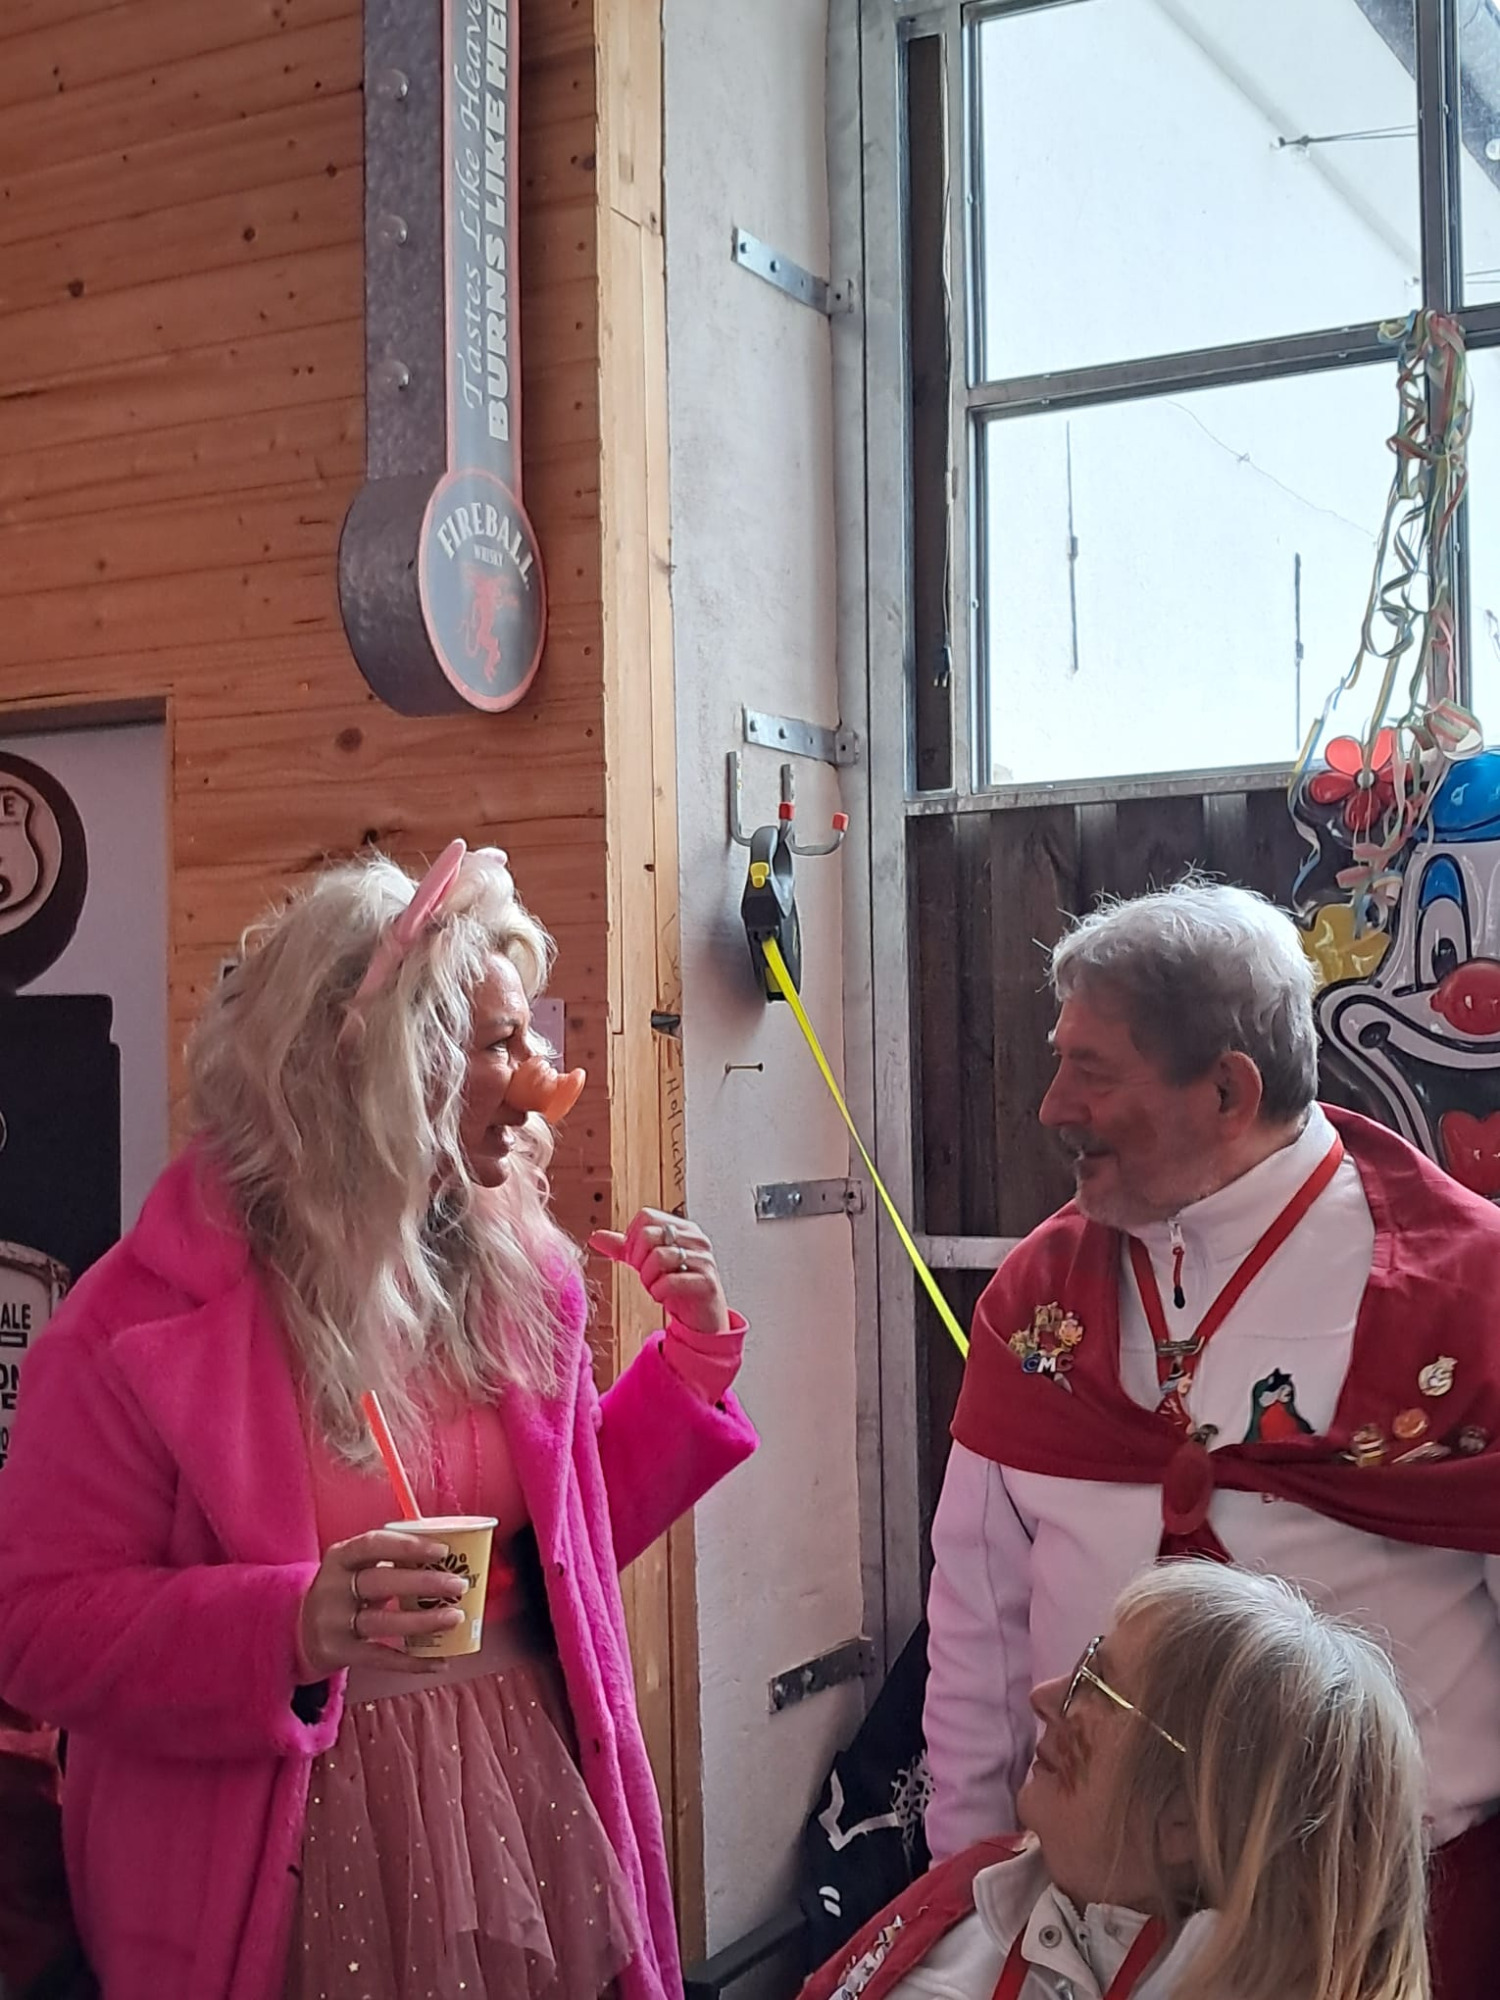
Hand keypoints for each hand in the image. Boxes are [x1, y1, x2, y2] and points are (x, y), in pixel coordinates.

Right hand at [296, 1529, 469, 1679]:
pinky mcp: (340, 1652)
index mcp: (340, 1557)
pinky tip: (440, 1661)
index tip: (442, 1550)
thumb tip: (446, 1561)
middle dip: (424, 1583)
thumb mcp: (355, 1568)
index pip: (373, 1544)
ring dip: (423, 1621)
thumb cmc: (344, 1591)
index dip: (407, 1546)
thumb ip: (389, 1562)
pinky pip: (381, 1658)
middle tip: (458, 1585)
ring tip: (456, 1618)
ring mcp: (334, 1623)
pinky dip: (413, 1661)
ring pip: (382, 1622)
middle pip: (380, 1583)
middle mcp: (333, 1588)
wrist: (300, 1631)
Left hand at [589, 1208, 730, 1334]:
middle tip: (646, 1275)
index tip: (637, 1258)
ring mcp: (703, 1259)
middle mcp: (695, 1239)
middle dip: (638, 1260)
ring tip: (655, 1286)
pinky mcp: (706, 1282)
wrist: (701, 1316)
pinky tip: (662, 1296)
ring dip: (648, 1278)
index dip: (632, 1238)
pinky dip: (658, 1292)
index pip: (646, 1216)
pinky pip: (669, 1281)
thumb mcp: (646, 1263)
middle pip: (649, 1234)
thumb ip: (623, 1248)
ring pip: (658, 1256)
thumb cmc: (676, 1286)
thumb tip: (596, 1236)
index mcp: (683, 1227)